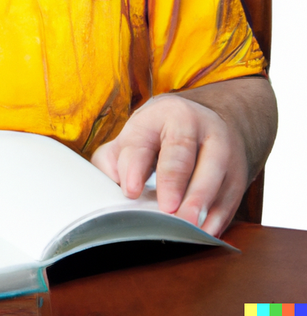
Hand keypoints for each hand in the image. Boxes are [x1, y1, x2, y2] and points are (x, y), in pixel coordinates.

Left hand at [90, 93, 248, 236]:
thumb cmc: (160, 135)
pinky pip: (231, 196)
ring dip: (199, 204)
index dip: (135, 167)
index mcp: (160, 114)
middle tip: (166, 209)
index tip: (130, 192)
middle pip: (181, 153)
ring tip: (186, 226)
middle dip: (173, 181)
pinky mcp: (239, 172)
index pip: (144, 140)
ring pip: (213, 175)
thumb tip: (106, 188)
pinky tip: (205, 231)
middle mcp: (193, 125)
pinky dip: (218, 216)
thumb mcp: (135, 137)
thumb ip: (113, 160)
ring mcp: (221, 147)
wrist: (209, 123)